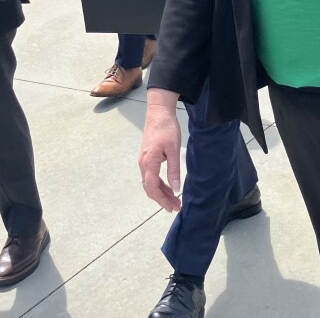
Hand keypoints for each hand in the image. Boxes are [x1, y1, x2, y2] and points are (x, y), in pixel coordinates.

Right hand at [139, 90, 182, 211]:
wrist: (159, 111)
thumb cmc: (167, 128)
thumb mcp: (173, 149)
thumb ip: (173, 170)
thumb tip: (175, 189)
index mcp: (148, 162)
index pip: (152, 188)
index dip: (161, 200)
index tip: (171, 207)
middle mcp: (143, 163)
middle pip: (150, 187)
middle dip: (162, 199)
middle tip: (176, 206)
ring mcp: (144, 160)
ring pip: (150, 182)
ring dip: (161, 192)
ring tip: (174, 200)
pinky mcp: (147, 156)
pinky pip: (151, 175)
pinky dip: (159, 183)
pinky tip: (169, 186)